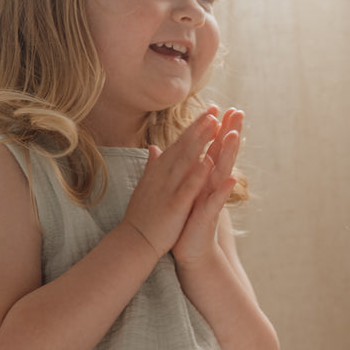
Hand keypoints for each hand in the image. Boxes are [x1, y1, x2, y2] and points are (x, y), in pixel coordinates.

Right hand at [121, 109, 221, 256]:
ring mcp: (168, 188)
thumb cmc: (143, 214)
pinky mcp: (174, 204)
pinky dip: (197, 174)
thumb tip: (154, 148)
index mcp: (160, 170)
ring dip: (200, 141)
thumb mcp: (148, 184)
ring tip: (215, 124)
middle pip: (184, 146)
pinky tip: (208, 162)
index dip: (194, 127)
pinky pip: (187, 187)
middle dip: (200, 126)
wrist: (134, 240)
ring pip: (186, 160)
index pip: (180, 143)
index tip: (209, 112)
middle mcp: (163, 174)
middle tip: (215, 109)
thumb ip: (153, 164)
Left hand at [172, 106, 243, 266]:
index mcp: (204, 177)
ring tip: (235, 135)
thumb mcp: (188, 190)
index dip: (219, 128)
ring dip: (230, 154)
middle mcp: (212, 185)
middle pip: (224, 154)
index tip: (223, 106)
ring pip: (223, 172)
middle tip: (239, 111)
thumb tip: (193, 153)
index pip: (214, 148)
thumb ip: (190, 170)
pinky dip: (224, 190)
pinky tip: (232, 178)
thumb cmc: (188, 219)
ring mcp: (213, 198)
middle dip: (231, 133)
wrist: (191, 249)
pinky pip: (218, 201)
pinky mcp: (210, 215)